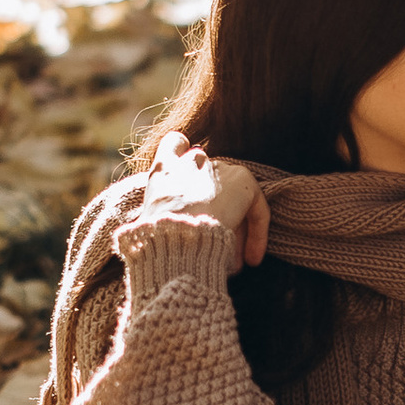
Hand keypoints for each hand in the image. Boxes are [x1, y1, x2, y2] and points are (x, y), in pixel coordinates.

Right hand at [136, 133, 268, 270]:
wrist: (176, 238)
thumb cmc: (158, 242)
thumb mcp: (148, 225)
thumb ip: (162, 216)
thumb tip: (171, 234)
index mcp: (162, 169)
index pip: (175, 144)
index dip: (184, 155)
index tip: (192, 177)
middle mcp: (190, 160)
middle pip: (210, 180)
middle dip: (216, 210)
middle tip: (216, 243)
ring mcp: (218, 167)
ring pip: (233, 200)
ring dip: (235, 229)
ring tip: (234, 261)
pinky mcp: (242, 179)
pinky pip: (255, 208)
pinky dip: (256, 234)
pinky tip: (251, 258)